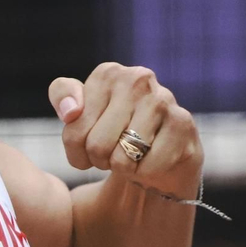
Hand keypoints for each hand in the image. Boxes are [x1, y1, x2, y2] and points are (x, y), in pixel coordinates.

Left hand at [50, 63, 202, 196]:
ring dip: (122, 168)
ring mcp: (163, 98)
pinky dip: (145, 173)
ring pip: (121, 157)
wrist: (159, 155)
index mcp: (107, 73)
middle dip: (98, 160)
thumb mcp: (78, 112)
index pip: (72, 124)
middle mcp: (137, 78)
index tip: (86, 142)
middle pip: (95, 144)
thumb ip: (62, 96)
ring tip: (131, 155)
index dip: (74, 146)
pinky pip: (147, 167)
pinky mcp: (183, 124)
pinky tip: (152, 159)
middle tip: (110, 154)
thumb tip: (70, 111)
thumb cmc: (111, 132)